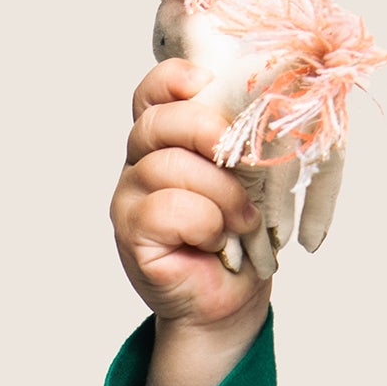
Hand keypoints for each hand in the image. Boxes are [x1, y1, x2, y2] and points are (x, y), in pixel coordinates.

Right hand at [112, 58, 272, 336]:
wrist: (228, 306)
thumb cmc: (238, 241)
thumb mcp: (246, 181)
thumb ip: (237, 144)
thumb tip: (256, 111)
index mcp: (165, 139)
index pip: (154, 92)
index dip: (177, 80)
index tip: (211, 85)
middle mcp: (139, 162)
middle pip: (158, 122)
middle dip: (208, 133)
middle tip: (245, 162)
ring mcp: (129, 198)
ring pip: (169, 167)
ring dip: (221, 194)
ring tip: (243, 222)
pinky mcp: (131, 233)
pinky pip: (166, 209)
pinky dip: (204, 225)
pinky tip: (216, 243)